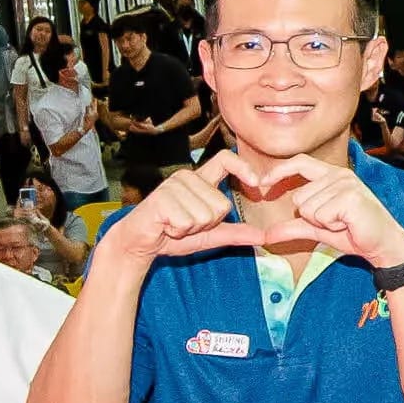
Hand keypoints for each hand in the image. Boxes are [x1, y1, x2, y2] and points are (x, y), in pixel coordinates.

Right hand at [110, 148, 267, 259]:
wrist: (139, 243)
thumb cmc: (172, 235)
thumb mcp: (209, 235)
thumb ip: (236, 233)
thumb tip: (264, 236)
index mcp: (200, 181)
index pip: (225, 159)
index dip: (243, 167)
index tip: (256, 183)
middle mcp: (188, 178)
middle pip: (221, 205)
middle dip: (207, 225)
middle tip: (185, 224)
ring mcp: (174, 185)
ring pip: (205, 216)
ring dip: (191, 229)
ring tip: (173, 225)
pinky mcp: (162, 198)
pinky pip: (187, 222)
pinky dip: (178, 231)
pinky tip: (165, 226)